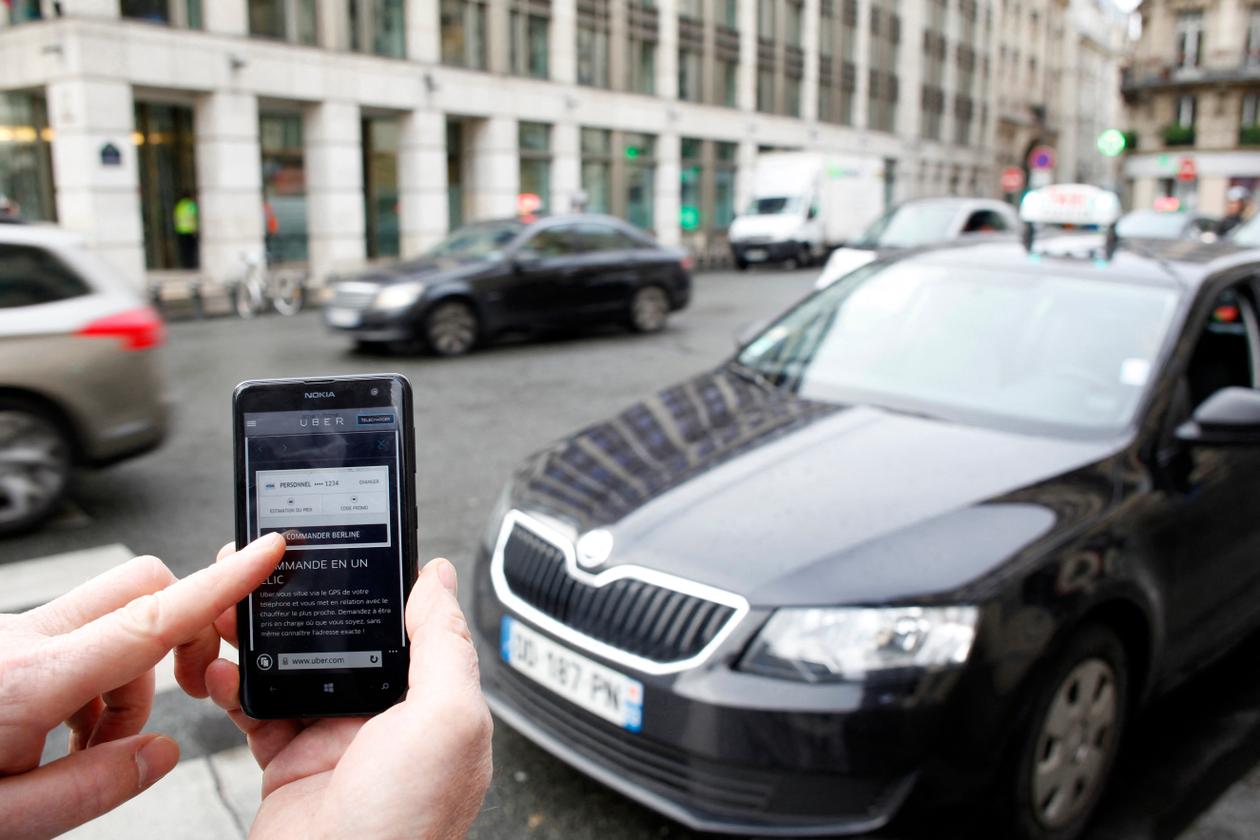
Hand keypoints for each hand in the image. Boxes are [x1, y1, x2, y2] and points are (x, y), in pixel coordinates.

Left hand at [0, 534, 287, 838]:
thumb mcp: (6, 823)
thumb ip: (96, 786)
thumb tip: (163, 753)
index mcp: (27, 682)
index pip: (150, 618)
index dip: (222, 582)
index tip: (270, 550)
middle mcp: (22, 642)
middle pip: (140, 587)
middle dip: (174, 637)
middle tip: (159, 706)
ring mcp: (8, 637)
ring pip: (110, 621)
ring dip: (124, 680)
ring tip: (81, 752)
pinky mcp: (0, 646)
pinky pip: (74, 642)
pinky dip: (89, 686)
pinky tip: (53, 742)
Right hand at [203, 551, 492, 839]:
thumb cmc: (404, 827)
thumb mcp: (448, 721)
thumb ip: (445, 645)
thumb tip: (442, 579)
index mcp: (434, 706)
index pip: (408, 627)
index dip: (376, 588)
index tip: (344, 549)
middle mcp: (388, 722)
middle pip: (344, 642)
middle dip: (307, 605)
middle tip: (272, 572)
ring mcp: (336, 742)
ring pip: (296, 668)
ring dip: (263, 636)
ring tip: (237, 607)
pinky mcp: (290, 764)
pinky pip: (258, 710)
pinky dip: (235, 685)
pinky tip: (222, 666)